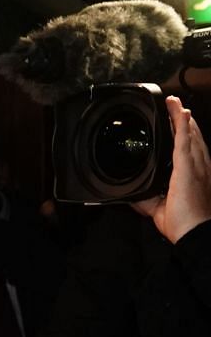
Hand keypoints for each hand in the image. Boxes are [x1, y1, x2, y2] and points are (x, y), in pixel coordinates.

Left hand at [139, 95, 210, 243]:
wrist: (194, 232)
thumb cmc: (184, 223)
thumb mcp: (160, 208)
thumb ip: (149, 198)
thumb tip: (135, 193)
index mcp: (195, 175)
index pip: (191, 149)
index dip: (187, 134)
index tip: (179, 122)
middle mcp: (200, 167)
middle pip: (194, 137)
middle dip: (184, 120)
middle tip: (175, 106)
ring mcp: (197, 166)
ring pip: (190, 135)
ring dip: (182, 118)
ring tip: (174, 104)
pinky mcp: (189, 168)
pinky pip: (186, 142)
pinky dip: (182, 126)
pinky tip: (180, 114)